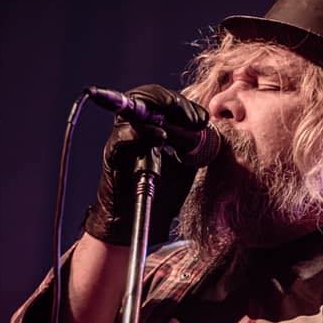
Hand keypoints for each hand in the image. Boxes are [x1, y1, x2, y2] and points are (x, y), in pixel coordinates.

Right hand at [82, 84, 206, 245]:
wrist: (137, 226)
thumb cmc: (160, 196)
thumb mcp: (186, 166)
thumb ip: (196, 147)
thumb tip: (209, 128)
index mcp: (149, 127)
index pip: (162, 101)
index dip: (183, 104)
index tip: (203, 119)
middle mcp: (131, 129)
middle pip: (146, 97)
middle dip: (173, 102)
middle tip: (196, 118)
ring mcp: (121, 141)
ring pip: (132, 110)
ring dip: (161, 110)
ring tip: (185, 123)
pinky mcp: (112, 157)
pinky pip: (122, 137)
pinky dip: (141, 133)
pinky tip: (161, 137)